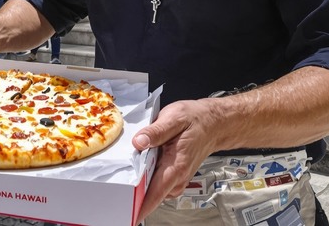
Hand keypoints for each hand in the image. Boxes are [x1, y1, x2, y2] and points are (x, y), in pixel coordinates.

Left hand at [132, 99, 220, 217]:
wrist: (212, 123)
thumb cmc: (195, 120)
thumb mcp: (174, 118)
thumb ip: (155, 131)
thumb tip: (138, 142)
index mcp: (175, 166)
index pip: (153, 196)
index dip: (137, 207)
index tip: (124, 210)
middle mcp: (176, 178)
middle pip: (147, 196)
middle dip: (130, 191)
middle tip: (116, 180)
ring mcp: (175, 180)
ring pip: (149, 190)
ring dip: (137, 182)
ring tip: (131, 163)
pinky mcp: (172, 177)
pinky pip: (153, 183)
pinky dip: (144, 176)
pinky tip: (142, 162)